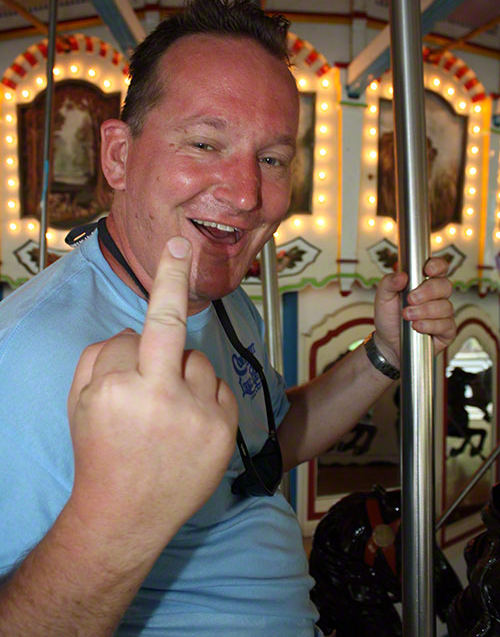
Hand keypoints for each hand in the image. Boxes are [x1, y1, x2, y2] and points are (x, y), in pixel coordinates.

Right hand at [67, 236, 237, 553]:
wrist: (125, 516)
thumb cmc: (98, 451)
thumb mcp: (80, 401)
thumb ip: (103, 356)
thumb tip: (134, 332)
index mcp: (123, 389)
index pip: (142, 328)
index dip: (166, 280)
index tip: (179, 246)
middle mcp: (166, 399)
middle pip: (173, 334)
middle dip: (172, 297)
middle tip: (178, 256)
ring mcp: (201, 416)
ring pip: (197, 362)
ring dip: (182, 372)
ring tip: (167, 408)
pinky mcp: (225, 430)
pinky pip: (217, 386)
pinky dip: (203, 393)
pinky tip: (187, 419)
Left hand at [373, 256, 455, 365]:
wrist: (387, 342)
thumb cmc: (389, 317)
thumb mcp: (382, 298)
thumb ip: (389, 283)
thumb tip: (401, 275)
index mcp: (424, 283)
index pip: (439, 268)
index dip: (437, 266)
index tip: (428, 270)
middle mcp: (437, 296)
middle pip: (444, 286)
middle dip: (427, 292)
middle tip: (410, 299)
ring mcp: (443, 314)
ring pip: (445, 306)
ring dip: (425, 311)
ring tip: (407, 316)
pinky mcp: (446, 331)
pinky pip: (446, 325)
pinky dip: (430, 325)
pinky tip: (417, 326)